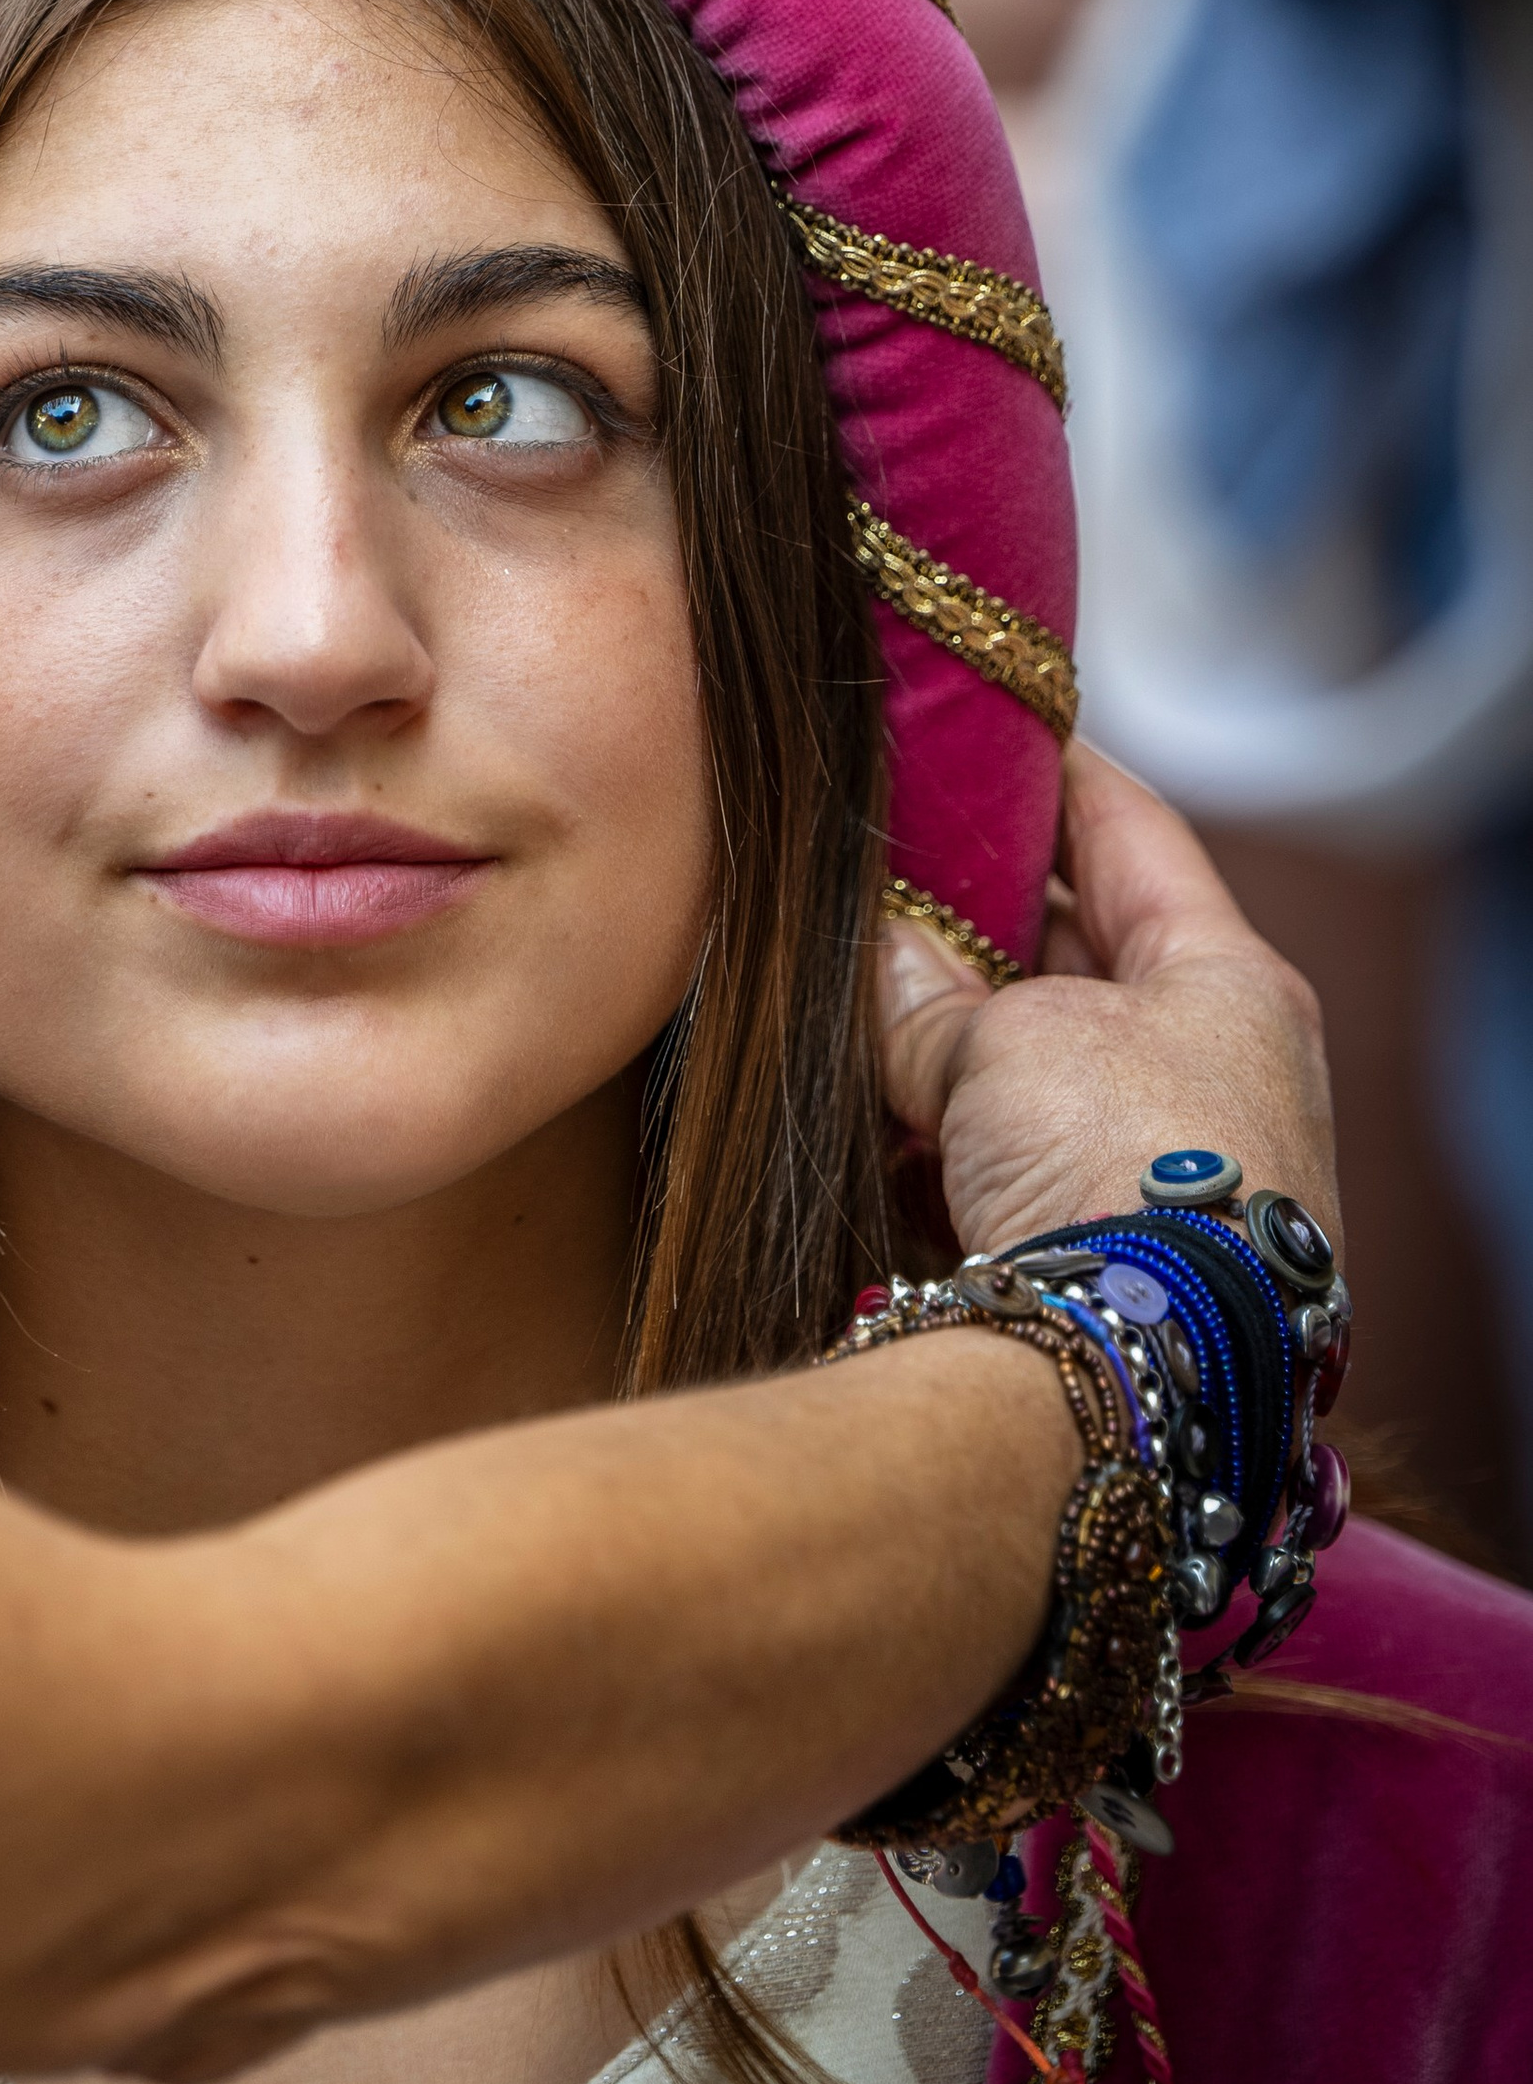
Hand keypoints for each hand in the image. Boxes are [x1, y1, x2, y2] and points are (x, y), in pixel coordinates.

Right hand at [876, 741, 1336, 1257]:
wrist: (1143, 1357)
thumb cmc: (1112, 1161)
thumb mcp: (1005, 1041)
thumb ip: (927, 994)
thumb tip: (876, 958)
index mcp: (1228, 978)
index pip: (1133, 831)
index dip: (1052, 771)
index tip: (984, 727)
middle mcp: (1216, 1062)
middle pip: (1085, 945)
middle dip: (981, 907)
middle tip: (885, 856)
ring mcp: (1168, 1156)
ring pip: (1041, 1052)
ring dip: (953, 1021)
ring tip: (855, 974)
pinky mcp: (1111, 1239)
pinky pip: (1017, 1146)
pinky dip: (951, 1119)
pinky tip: (877, 1100)